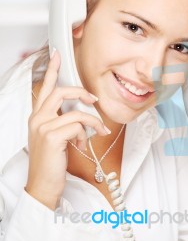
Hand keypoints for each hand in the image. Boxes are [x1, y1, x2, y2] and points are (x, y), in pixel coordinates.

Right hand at [25, 50, 108, 209]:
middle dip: (81, 92)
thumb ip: (65, 122)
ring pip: (75, 111)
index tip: (57, 55)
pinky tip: (83, 144)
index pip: (45, 88)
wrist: (43, 185)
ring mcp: (43, 126)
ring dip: (92, 121)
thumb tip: (84, 114)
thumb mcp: (56, 137)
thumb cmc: (51, 162)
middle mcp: (37, 118)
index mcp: (38, 116)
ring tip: (98, 131)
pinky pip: (78, 125)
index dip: (52, 70)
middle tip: (93, 100)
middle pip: (61, 92)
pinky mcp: (51, 136)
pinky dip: (87, 133)